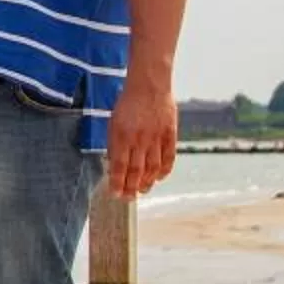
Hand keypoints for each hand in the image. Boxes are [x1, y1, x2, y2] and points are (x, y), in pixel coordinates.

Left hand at [106, 74, 177, 197]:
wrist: (149, 84)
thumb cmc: (128, 103)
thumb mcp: (114, 122)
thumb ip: (115, 144)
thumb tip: (114, 166)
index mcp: (122, 135)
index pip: (119, 166)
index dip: (117, 183)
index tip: (115, 194)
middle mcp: (139, 139)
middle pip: (136, 171)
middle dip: (131, 187)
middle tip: (128, 198)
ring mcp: (156, 137)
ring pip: (152, 167)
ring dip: (147, 182)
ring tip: (142, 191)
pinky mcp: (170, 134)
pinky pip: (168, 157)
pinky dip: (164, 171)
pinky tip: (159, 178)